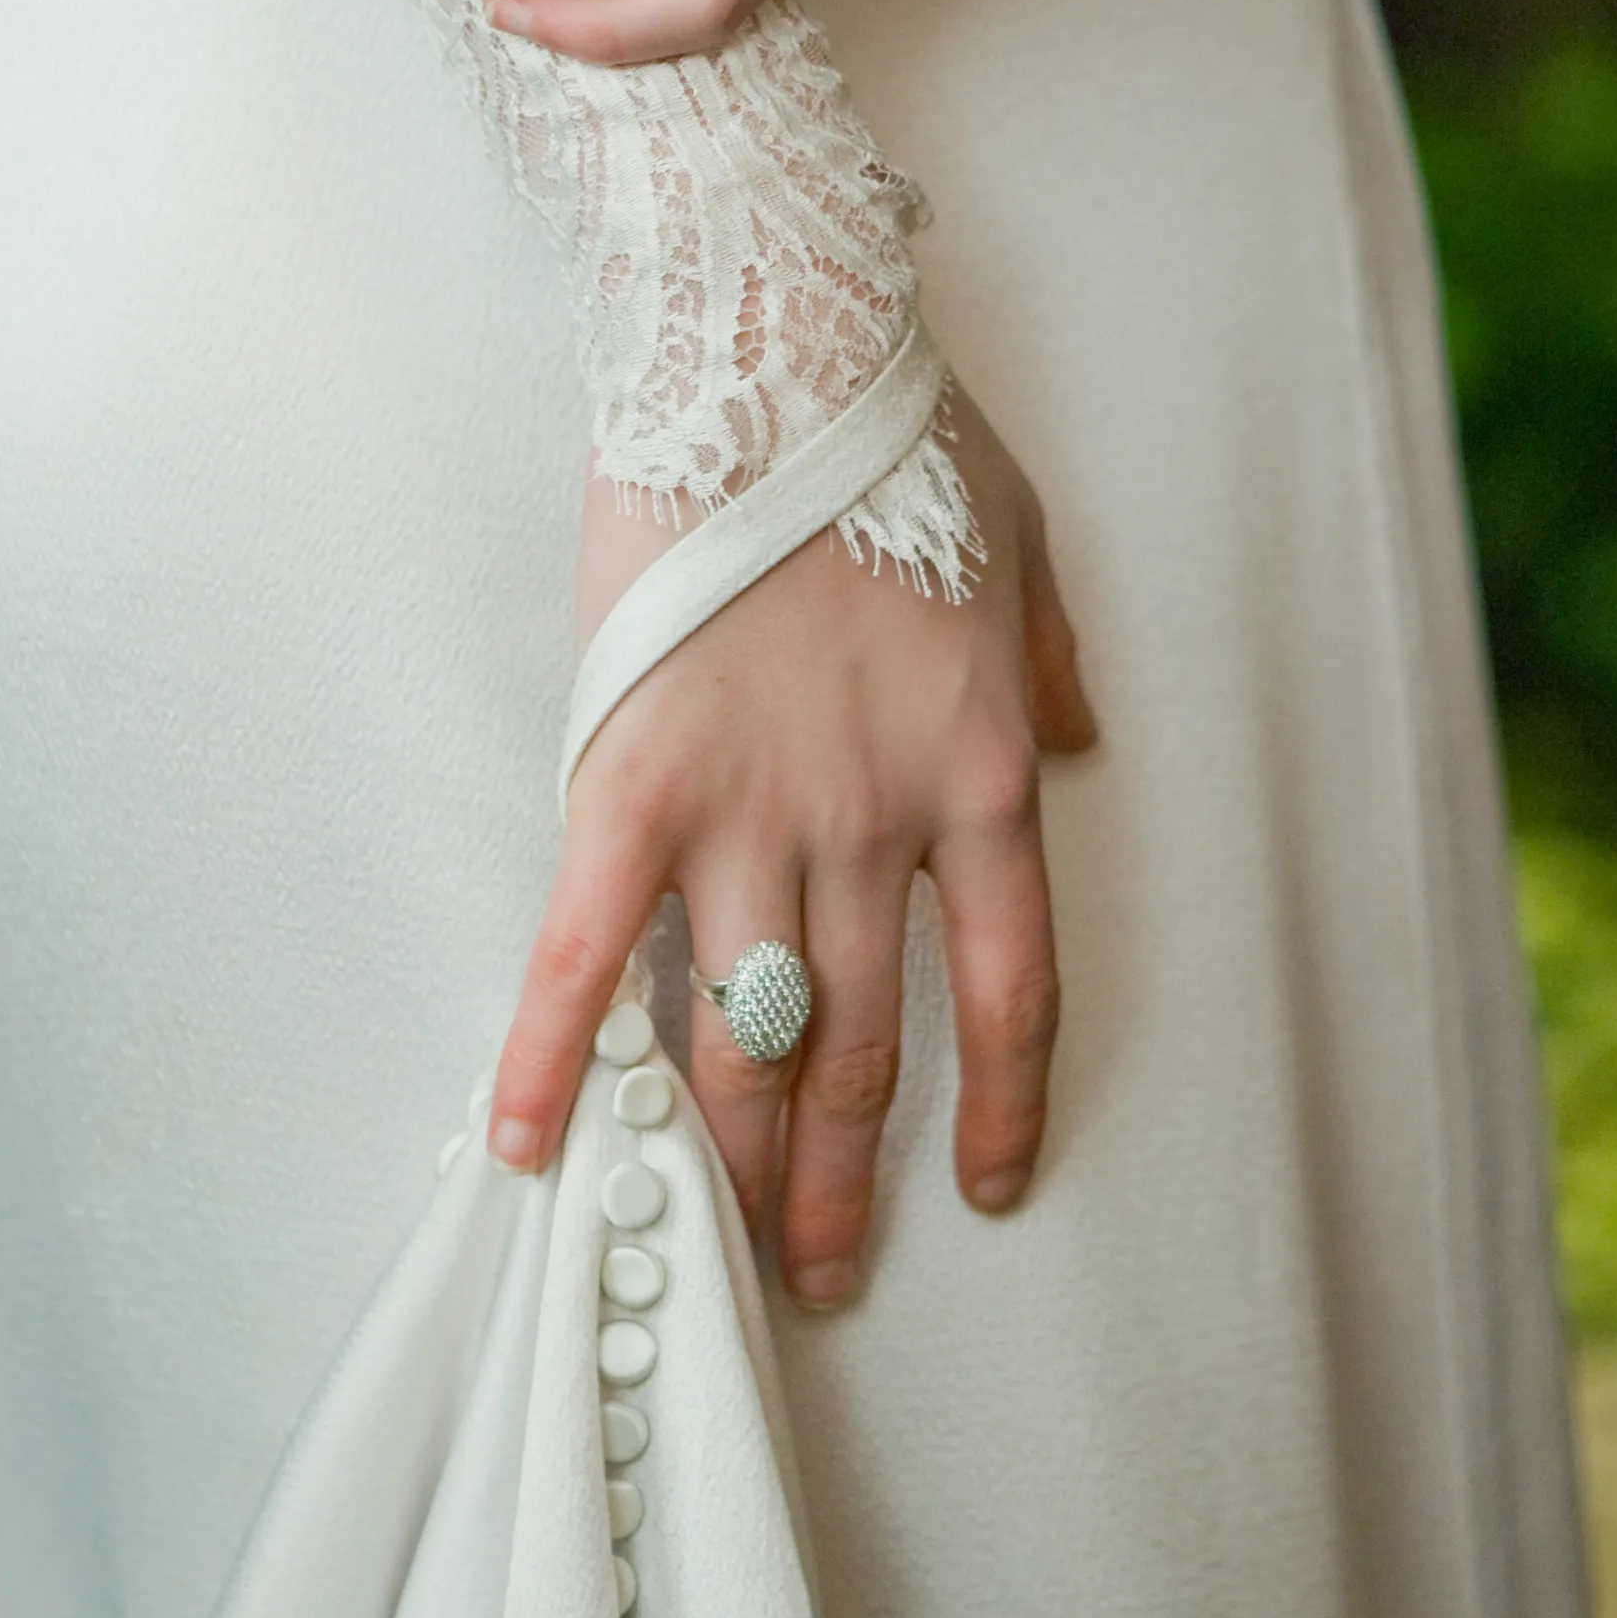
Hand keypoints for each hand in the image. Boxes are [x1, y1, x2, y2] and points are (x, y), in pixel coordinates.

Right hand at [483, 393, 1097, 1305]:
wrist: (773, 346)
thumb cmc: (902, 432)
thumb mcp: (1033, 544)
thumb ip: (1056, 666)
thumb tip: (1085, 742)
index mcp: (980, 775)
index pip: (1008, 991)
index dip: (996, 1107)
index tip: (985, 1186)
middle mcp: (873, 823)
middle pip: (859, 1044)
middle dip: (843, 1178)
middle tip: (821, 1272)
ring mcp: (749, 810)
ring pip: (742, 1031)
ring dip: (732, 1155)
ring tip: (719, 1245)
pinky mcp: (632, 779)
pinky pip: (591, 950)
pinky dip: (557, 1053)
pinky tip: (531, 1144)